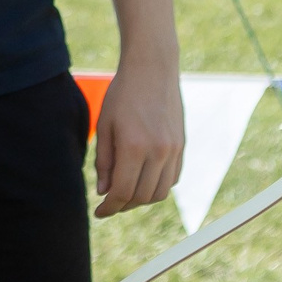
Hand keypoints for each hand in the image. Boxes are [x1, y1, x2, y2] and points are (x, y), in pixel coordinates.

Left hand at [92, 58, 185, 219]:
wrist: (153, 68)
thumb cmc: (122, 94)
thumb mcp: (105, 125)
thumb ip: (104, 161)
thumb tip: (104, 192)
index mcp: (134, 147)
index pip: (122, 192)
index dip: (109, 208)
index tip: (99, 213)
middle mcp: (158, 152)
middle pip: (142, 197)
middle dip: (124, 205)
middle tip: (110, 202)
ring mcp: (173, 150)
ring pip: (160, 193)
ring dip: (142, 199)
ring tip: (126, 191)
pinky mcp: (181, 146)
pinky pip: (172, 179)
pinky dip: (157, 186)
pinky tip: (143, 178)